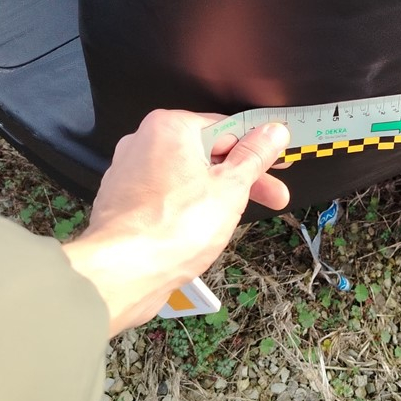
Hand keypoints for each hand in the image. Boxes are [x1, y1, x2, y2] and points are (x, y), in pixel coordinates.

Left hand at [63, 110, 289, 335]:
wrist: (123, 273)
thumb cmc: (172, 229)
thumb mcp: (231, 187)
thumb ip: (254, 155)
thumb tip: (272, 132)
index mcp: (170, 128)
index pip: (227, 128)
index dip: (258, 149)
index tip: (277, 162)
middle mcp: (144, 142)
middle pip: (207, 153)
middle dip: (242, 177)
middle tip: (271, 195)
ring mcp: (131, 173)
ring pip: (188, 176)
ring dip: (216, 194)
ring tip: (236, 218)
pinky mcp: (125, 201)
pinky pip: (168, 195)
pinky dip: (189, 207)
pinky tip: (202, 229)